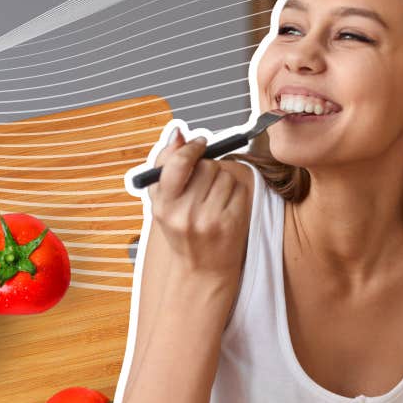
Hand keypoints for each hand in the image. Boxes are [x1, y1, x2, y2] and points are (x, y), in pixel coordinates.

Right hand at [146, 128, 250, 278]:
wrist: (202, 269)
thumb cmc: (182, 231)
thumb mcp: (162, 202)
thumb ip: (165, 164)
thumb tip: (178, 133)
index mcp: (164, 206)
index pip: (178, 163)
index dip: (192, 148)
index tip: (200, 144)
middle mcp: (185, 214)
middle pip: (207, 166)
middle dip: (208, 169)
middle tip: (204, 185)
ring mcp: (210, 220)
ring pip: (225, 175)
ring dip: (223, 180)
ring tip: (214, 199)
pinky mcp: (232, 223)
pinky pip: (239, 189)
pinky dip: (235, 193)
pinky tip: (226, 207)